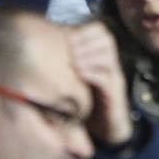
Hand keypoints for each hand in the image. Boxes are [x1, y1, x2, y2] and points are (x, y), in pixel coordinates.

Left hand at [68, 21, 133, 145]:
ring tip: (72, 64)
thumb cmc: (87, 101)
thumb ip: (65, 64)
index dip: (81, 31)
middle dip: (82, 41)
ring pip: (107, 53)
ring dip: (86, 55)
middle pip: (105, 38)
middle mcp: (111, 62)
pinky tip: (78, 75)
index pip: (99, 30)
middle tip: (67, 52)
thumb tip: (42, 47)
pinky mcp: (116, 93)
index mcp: (102, 55)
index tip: (63, 39)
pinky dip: (90, 73)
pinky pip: (106, 76)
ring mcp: (116, 76)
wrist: (108, 129)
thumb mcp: (74, 80)